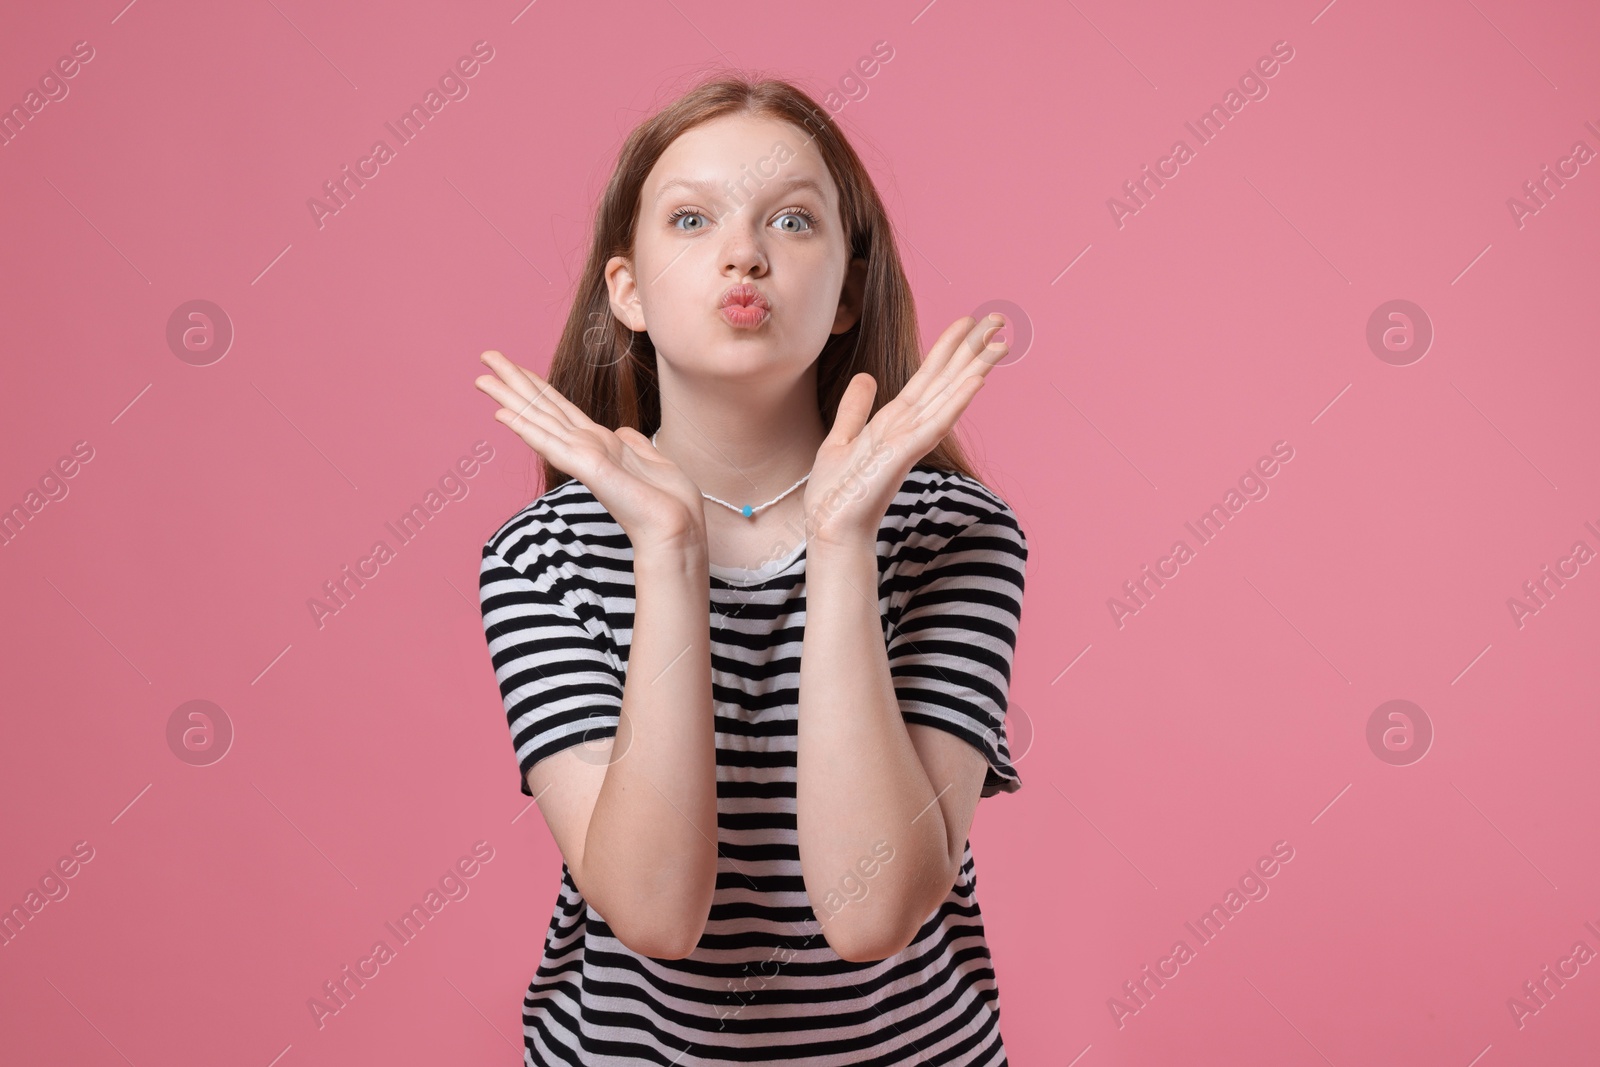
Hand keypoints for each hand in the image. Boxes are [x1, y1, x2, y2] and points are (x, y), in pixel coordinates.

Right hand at [474, 350, 706, 547]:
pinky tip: (502, 415)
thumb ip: (633, 443)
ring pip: (538, 420)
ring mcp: (582, 458)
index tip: (513, 365)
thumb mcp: (652, 460)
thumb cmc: (668, 501)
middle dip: (512, 382)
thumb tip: (624, 432)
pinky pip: (550, 443)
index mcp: (598, 443)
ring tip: (481, 379)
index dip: (535, 384)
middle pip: (541, 407)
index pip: (559, 407)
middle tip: (485, 356)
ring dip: (509, 399)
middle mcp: (584, 447)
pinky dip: (526, 429)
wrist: (678, 527)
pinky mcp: (587, 468)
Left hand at [803, 315, 1008, 546]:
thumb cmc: (837, 493)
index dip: (947, 349)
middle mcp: (909, 427)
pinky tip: (975, 379)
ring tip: (999, 342)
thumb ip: (855, 409)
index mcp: (894, 421)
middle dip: (970, 350)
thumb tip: (866, 378)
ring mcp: (910, 440)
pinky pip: (936, 422)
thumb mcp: (841, 439)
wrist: (830, 527)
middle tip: (998, 320)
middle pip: (945, 381)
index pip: (927, 378)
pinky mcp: (905, 453)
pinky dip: (956, 400)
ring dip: (974, 368)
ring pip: (948, 396)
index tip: (968, 323)